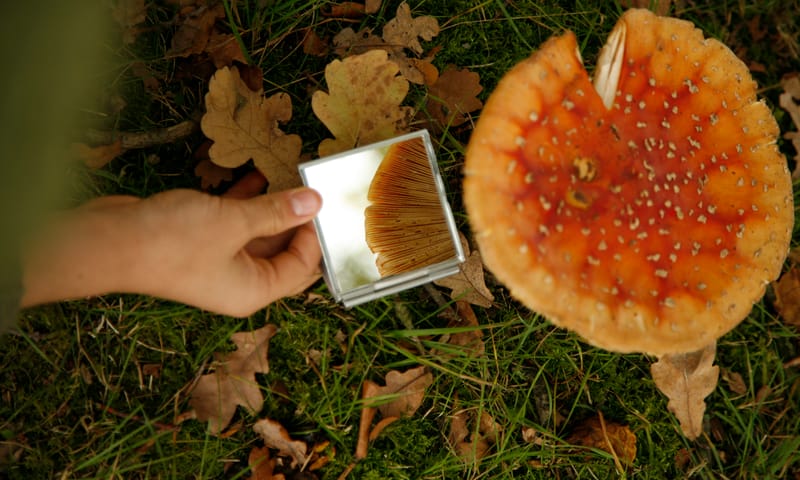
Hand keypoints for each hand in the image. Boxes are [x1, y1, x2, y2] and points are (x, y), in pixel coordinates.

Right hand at [21, 172, 322, 315]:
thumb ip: (276, 212)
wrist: (106, 242)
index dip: (317, 236)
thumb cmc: (171, 242)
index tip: (325, 202)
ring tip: (290, 175)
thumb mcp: (234, 222)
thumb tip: (314, 203)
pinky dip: (245, 202)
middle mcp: (240, 282)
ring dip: (272, 207)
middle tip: (313, 188)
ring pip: (258, 233)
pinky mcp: (201, 242)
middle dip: (297, 220)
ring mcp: (219, 263)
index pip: (302, 268)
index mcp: (254, 290)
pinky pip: (234, 223)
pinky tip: (257, 175)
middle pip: (283, 252)